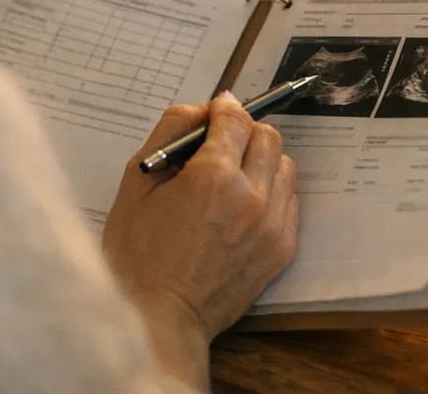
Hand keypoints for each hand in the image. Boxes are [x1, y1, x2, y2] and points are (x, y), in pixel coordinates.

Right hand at [102, 94, 298, 381]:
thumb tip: (202, 109)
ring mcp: (273, 225)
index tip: (213, 113)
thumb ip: (170, 132)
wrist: (159, 319)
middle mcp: (253, 197)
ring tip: (230, 179)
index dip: (223, 109)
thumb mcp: (138, 182)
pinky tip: (242, 206)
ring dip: (261, 161)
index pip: (236, 118)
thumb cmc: (137, 254)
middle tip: (218, 146)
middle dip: (243, 132)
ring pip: (284, 166)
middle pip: (268, 136)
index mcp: (214, 177)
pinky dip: (271, 192)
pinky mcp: (282, 249)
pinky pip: (290, 200)